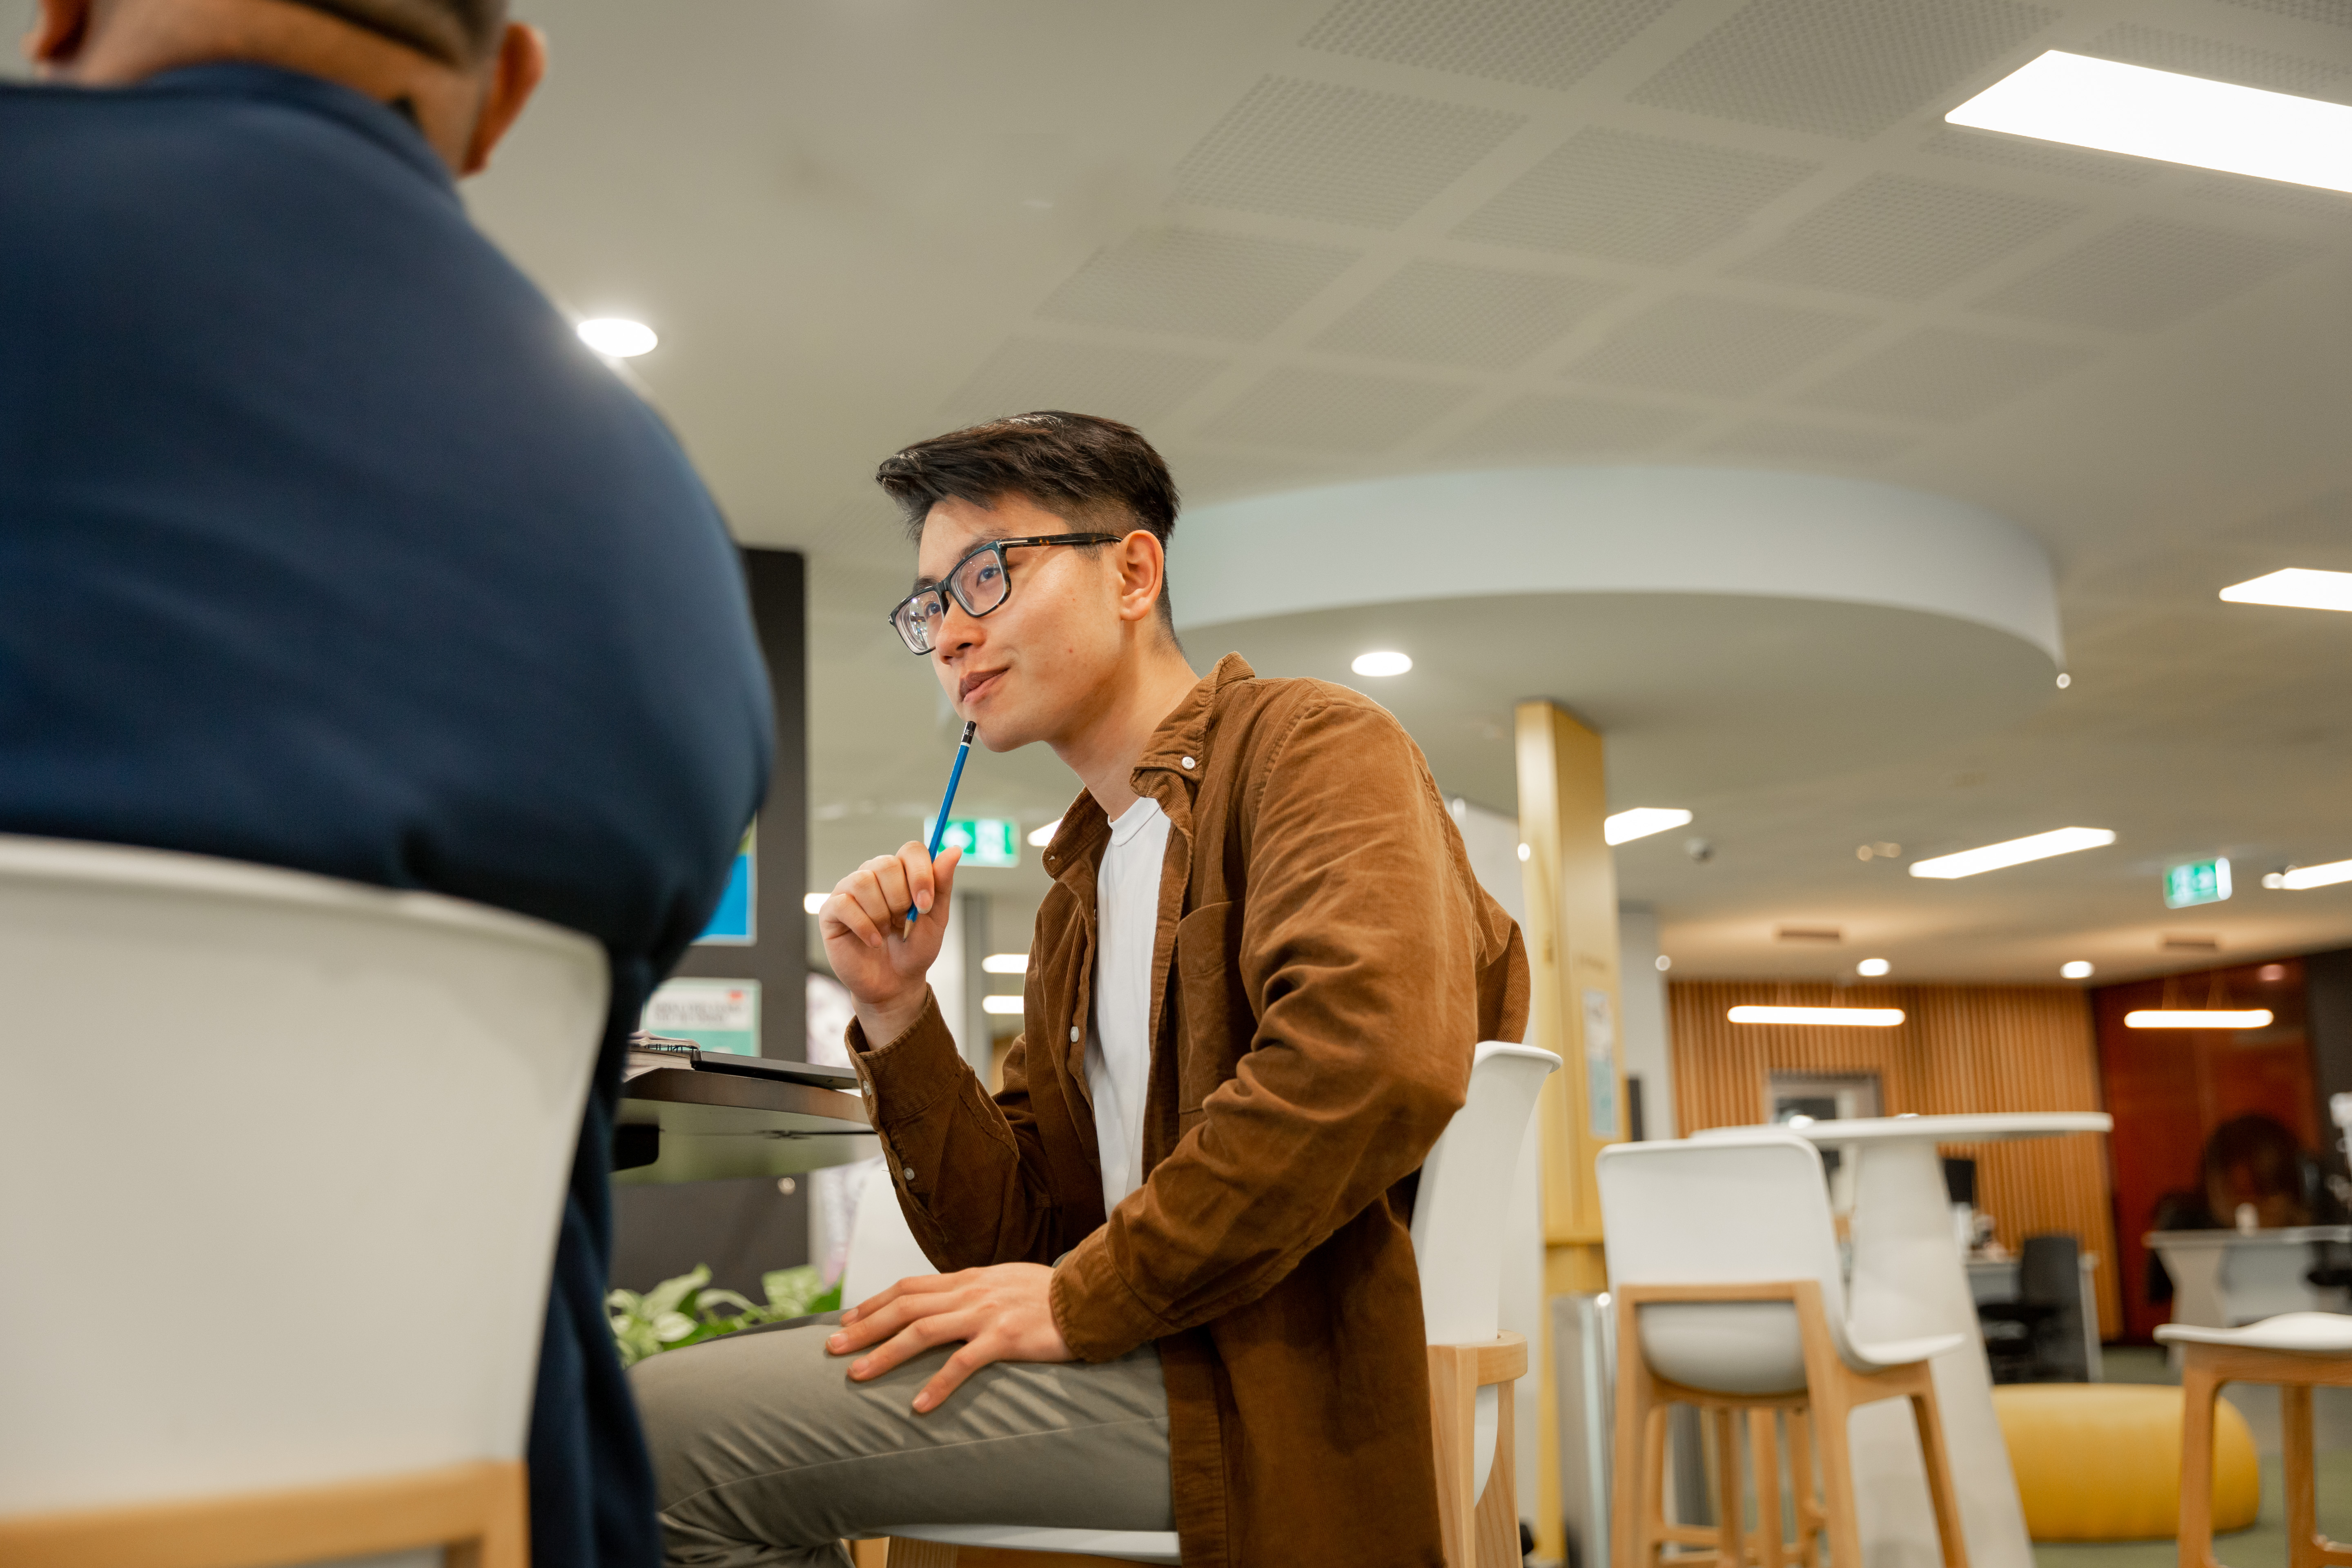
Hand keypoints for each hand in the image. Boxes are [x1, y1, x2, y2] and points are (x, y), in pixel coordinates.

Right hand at [817, 841, 960, 1041]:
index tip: (925, 904)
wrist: (895, 984)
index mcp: (900, 873)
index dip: (920, 874)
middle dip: (900, 899)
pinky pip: (844, 904)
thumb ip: (942, 884)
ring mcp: (849, 891)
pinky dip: (864, 926)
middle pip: (886, 864)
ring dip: (881, 914)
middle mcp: (873, 875)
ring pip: (863, 881)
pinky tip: (873, 941)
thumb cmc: (914, 949)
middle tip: (902, 923)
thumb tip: (955, 850)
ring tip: (886, 932)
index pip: (911, 850)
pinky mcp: (831, 911)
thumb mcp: (936, 919)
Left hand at [826, 1263, 1071, 1412]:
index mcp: (969, 1279)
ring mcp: (986, 1314)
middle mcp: (971, 1292)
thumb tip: (947, 1304)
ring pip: (923, 1331)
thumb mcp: (1005, 1282)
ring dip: (886, 1353)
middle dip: (864, 1327)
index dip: (874, 1302)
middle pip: (904, 1307)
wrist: (1091, 1296)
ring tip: (858, 1375)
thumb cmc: (1051, 1295)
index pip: (909, 1287)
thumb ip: (974, 1292)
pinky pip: (963, 1363)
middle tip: (832, 1349)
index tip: (846, 1319)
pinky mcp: (1005, 1338)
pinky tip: (919, 1406)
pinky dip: (938, 1385)